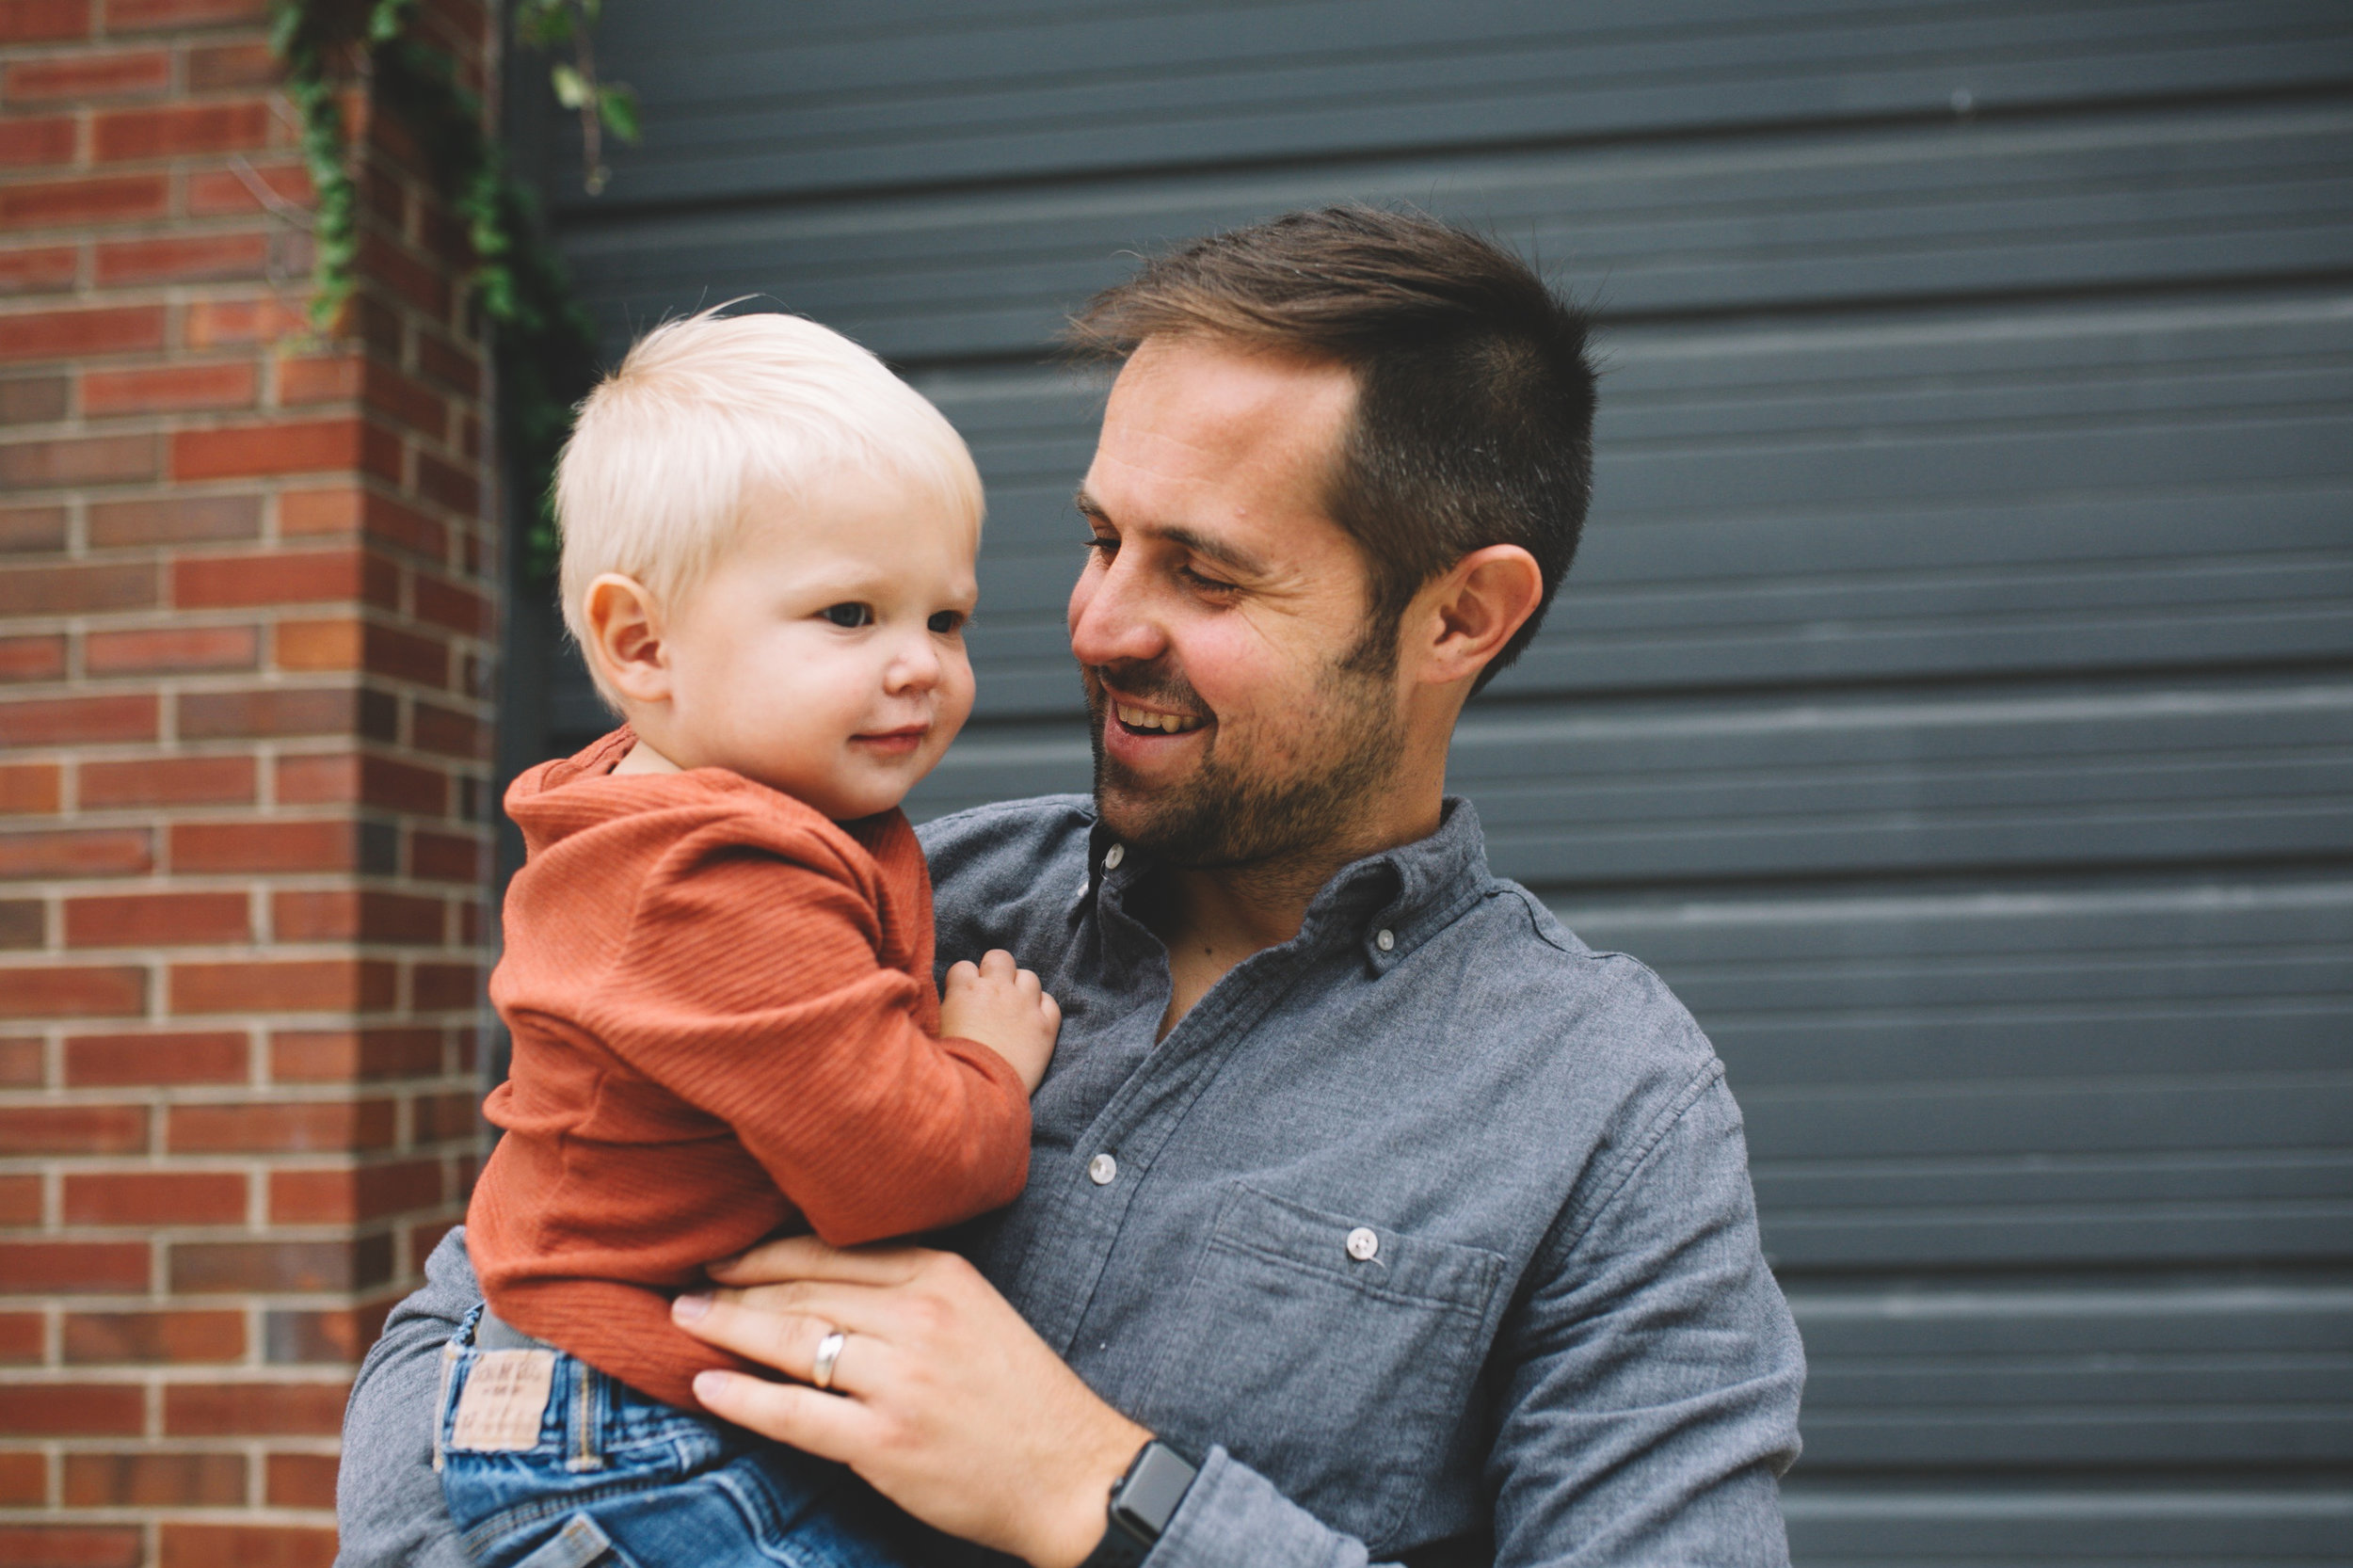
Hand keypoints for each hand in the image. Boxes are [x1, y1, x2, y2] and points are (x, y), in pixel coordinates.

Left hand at [673, 1237, 1149, 1567]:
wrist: (1073, 1473)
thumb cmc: (1021, 1397)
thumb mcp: (977, 1313)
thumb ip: (910, 1291)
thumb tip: (822, 1282)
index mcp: (943, 1276)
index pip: (834, 1251)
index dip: (768, 1252)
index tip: (728, 1255)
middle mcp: (920, 1318)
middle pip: (805, 1290)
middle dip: (737, 1286)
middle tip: (689, 1285)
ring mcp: (902, 1381)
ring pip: (793, 1342)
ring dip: (729, 1329)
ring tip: (684, 1321)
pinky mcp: (887, 1441)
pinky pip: (796, 1413)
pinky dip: (743, 1397)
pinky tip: (706, 1384)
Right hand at [940, 949, 1059, 1092]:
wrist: (980, 1089)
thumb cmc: (951, 1065)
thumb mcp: (934, 1032)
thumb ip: (943, 1011)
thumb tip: (943, 1007)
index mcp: (965, 991)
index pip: (963, 966)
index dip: (964, 980)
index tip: (963, 996)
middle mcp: (997, 990)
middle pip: (1000, 958)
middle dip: (996, 971)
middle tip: (992, 993)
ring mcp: (1024, 1005)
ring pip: (1029, 977)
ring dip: (1021, 988)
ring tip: (1014, 1009)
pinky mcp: (1045, 1026)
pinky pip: (1051, 1002)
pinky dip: (1043, 1008)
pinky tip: (1033, 1022)